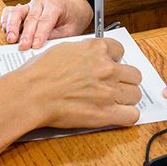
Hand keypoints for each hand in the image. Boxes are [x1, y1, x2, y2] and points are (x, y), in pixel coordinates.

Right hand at [0, 0, 93, 50]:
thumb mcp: (71, 30)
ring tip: (11, 39)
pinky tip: (5, 30)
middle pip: (31, 18)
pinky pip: (10, 11)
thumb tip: (39, 46)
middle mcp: (41, 1)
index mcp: (56, 4)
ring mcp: (30, 4)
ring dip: (12, 26)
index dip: (40, 34)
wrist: (74, 8)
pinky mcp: (23, 8)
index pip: (45, 20)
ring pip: (17, 12)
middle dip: (26, 34)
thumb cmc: (73, 19)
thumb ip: (55, 36)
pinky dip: (6, 20)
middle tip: (22, 47)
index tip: (35, 46)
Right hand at [11, 38, 141, 128]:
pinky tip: (117, 114)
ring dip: (126, 98)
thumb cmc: (39, 73)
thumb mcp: (63, 49)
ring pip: (135, 94)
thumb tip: (90, 57)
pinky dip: (126, 116)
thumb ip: (84, 52)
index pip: (120, 50)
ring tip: (114, 101)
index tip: (110, 65)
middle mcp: (106, 68)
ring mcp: (108, 91)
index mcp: (96, 49)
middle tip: (114, 85)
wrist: (31, 94)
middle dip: (125, 80)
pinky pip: (131, 115)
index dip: (115, 59)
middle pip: (133, 74)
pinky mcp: (105, 113)